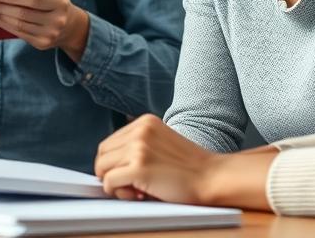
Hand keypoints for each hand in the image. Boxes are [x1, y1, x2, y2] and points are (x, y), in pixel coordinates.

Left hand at [0, 0, 89, 59]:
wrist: (70, 25)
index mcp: (59, 3)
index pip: (34, 0)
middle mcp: (56, 20)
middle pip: (23, 14)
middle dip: (1, 8)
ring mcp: (49, 34)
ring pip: (19, 26)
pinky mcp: (41, 44)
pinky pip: (19, 34)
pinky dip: (4, 25)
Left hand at [94, 114, 210, 202]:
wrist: (212, 177)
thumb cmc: (190, 167)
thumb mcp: (162, 143)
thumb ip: (138, 146)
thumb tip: (110, 165)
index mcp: (145, 122)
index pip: (110, 142)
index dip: (115, 162)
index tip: (128, 174)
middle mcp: (140, 131)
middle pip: (102, 154)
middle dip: (110, 172)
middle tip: (130, 185)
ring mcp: (138, 148)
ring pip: (102, 168)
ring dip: (115, 183)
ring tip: (136, 189)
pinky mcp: (138, 168)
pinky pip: (109, 182)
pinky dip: (118, 192)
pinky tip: (138, 193)